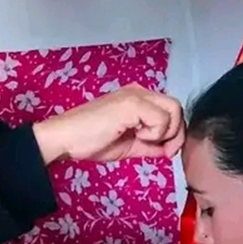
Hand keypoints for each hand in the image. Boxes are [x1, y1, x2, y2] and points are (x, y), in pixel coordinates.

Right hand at [32, 83, 184, 162]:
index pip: (170, 111)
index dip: (173, 133)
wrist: (66, 139)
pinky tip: (136, 137)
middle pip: (176, 108)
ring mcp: (136, 95)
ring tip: (142, 140)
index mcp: (137, 99)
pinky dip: (154, 134)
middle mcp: (139, 92)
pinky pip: (161, 119)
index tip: (163, 151)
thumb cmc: (88, 141)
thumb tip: (168, 150)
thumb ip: (150, 145)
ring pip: (174, 111)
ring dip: (164, 133)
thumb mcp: (128, 146)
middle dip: (176, 134)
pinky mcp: (132, 103)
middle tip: (163, 151)